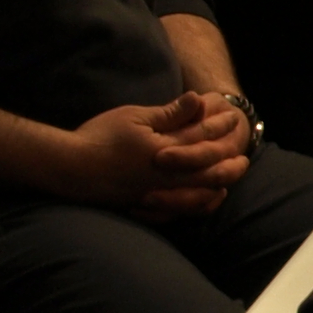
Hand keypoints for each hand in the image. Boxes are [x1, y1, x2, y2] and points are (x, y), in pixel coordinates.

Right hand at [57, 93, 249, 212]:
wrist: (68, 168)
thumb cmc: (99, 137)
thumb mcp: (135, 116)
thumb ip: (170, 113)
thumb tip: (198, 100)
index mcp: (166, 150)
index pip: (203, 139)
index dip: (221, 129)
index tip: (234, 120)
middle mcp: (165, 176)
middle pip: (209, 174)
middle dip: (230, 166)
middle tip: (244, 161)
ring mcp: (155, 194)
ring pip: (197, 197)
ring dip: (216, 189)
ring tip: (227, 182)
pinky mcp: (143, 205)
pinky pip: (177, 212)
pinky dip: (194, 207)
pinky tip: (198, 202)